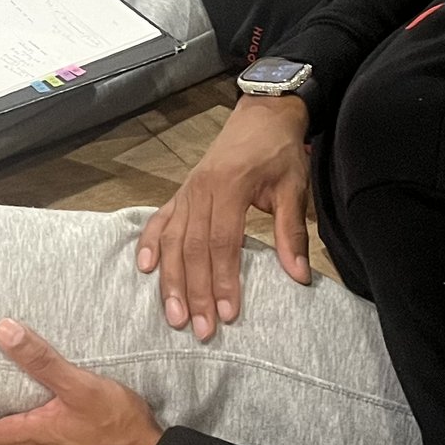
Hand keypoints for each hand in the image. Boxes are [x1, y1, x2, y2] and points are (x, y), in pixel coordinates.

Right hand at [138, 93, 312, 338]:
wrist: (262, 115)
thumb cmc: (279, 152)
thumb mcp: (294, 187)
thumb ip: (292, 232)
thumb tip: (299, 277)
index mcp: (229, 186)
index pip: (222, 242)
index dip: (224, 280)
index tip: (228, 314)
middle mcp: (200, 190)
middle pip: (192, 248)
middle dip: (195, 292)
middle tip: (200, 329)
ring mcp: (186, 191)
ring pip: (172, 241)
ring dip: (171, 280)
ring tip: (174, 315)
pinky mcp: (181, 193)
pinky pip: (159, 221)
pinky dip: (150, 244)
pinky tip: (146, 268)